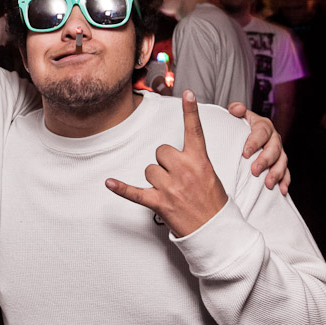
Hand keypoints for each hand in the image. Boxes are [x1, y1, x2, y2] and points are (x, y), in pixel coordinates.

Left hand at [105, 90, 227, 236]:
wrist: (216, 231)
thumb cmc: (212, 202)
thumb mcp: (210, 175)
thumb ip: (192, 160)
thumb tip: (171, 155)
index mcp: (200, 161)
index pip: (194, 131)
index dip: (191, 111)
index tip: (188, 93)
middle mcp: (185, 170)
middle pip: (161, 151)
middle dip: (165, 162)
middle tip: (178, 179)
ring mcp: (171, 187)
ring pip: (149, 169)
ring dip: (155, 179)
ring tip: (171, 192)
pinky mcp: (159, 202)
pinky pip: (134, 192)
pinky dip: (121, 188)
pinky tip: (109, 182)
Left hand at [227, 102, 289, 194]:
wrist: (244, 133)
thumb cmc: (238, 125)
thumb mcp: (235, 115)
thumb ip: (235, 110)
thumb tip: (237, 109)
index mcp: (263, 125)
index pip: (261, 133)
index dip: (254, 143)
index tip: (245, 153)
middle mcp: (274, 138)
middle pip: (273, 149)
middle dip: (265, 160)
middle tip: (254, 171)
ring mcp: (279, 151)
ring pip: (282, 161)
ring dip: (276, 173)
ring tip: (268, 184)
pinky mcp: (280, 162)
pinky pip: (286, 172)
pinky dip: (285, 181)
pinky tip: (282, 190)